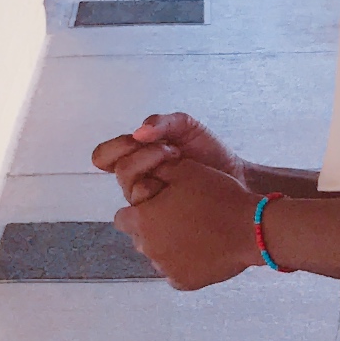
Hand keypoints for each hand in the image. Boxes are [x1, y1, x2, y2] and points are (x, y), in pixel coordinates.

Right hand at [90, 112, 243, 204]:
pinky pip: (150, 212)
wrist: (237, 176)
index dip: (115, 148)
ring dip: (157, 175)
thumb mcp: (185, 126)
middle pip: (121, 173)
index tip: (140, 138)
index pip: (103, 157)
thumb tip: (139, 132)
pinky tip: (186, 185)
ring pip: (134, 194)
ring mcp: (150, 202)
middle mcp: (138, 181)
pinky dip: (166, 193)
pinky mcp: (164, 218)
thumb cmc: (208, 151)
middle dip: (145, 157)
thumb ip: (162, 122)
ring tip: (181, 166)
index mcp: (136, 158)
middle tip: (171, 150)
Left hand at [112, 158, 263, 291]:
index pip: (122, 217)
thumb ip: (157, 172)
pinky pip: (175, 272)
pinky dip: (184, 263)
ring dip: (167, 245)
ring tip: (193, 233)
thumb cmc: (218, 195)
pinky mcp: (183, 282)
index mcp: (143, 219)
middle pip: (138, 238)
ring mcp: (165, 267)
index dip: (138, 210)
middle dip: (151, 228)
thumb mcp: (185, 170)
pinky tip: (201, 250)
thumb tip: (144, 175)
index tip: (156, 205)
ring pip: (156, 256)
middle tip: (177, 218)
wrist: (251, 228)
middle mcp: (148, 246)